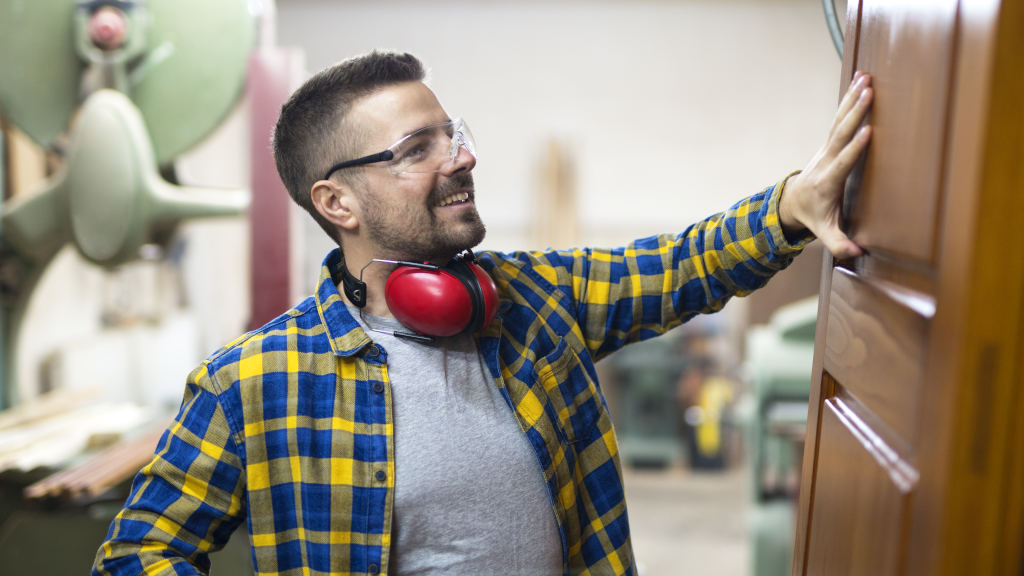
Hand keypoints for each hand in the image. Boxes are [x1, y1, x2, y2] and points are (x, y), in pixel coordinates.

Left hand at [780, 72, 873, 258]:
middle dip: (855, 113)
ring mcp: (825, 149)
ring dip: (853, 99)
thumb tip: (855, 254)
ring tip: (867, 78)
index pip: (842, 163)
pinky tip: (862, 80)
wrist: (791, 201)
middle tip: (870, 92)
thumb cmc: (812, 216)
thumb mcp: (823, 232)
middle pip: (840, 134)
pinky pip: (839, 118)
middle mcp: (825, 161)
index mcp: (827, 182)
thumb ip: (838, 242)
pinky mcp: (829, 142)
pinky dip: (850, 99)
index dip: (854, 149)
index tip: (868, 131)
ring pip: (839, 121)